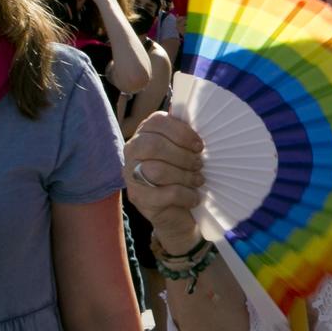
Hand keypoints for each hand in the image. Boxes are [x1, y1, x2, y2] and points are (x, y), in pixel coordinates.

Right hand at [124, 112, 204, 251]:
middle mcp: (132, 151)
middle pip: (154, 145)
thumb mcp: (185, 152)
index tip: (199, 145)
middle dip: (182, 155)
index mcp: (144, 133)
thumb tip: (201, 116)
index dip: (181, 132)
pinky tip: (194, 197)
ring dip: (185, 176)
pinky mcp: (137, 198)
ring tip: (198, 180)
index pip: (157, 122)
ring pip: (157, 170)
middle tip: (199, 164)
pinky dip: (185, 195)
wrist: (177, 214)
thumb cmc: (183, 175)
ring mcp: (131, 175)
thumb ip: (186, 135)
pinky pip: (165, 193)